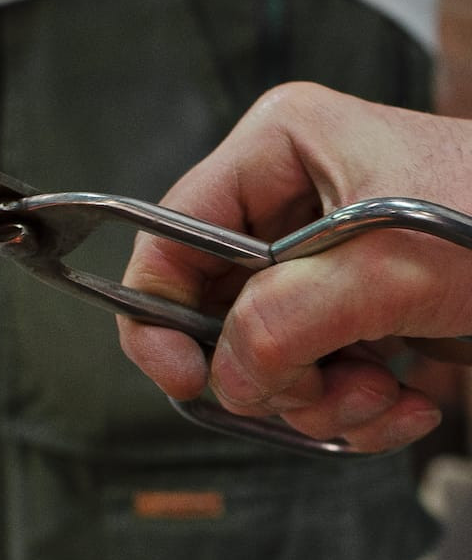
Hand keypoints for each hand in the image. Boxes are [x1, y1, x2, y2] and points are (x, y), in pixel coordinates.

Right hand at [118, 82, 471, 451]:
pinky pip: (305, 375)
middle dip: (264, 367)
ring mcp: (312, 262)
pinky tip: (402, 404)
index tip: (182, 376)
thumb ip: (287, 318)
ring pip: (258, 354)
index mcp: (277, 150)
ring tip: (377, 396)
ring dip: (314, 397)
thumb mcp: (394, 263)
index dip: (157, 309)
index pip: (170, 234)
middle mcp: (283, 203)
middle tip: (321, 388)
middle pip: (212, 308)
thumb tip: (225, 375)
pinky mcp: (342, 309)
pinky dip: (346, 408)